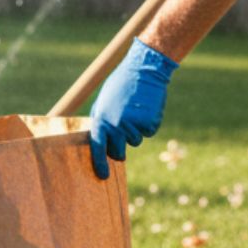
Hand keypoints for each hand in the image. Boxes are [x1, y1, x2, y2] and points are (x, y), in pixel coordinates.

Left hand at [88, 38, 178, 178]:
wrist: (143, 71)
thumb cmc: (119, 87)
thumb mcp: (103, 104)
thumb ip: (101, 123)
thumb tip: (100, 142)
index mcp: (101, 121)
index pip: (98, 148)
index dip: (100, 163)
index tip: (103, 176)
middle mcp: (116, 126)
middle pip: (118, 151)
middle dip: (119, 150)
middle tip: (122, 138)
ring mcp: (133, 125)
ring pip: (135, 141)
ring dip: (135, 131)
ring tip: (134, 111)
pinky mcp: (150, 123)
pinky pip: (148, 132)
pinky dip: (148, 124)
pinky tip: (145, 109)